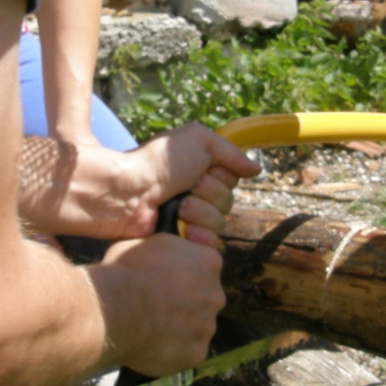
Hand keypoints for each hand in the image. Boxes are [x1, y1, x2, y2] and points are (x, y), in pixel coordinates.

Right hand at [89, 231, 226, 374]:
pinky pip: (186, 351)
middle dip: (185, 301)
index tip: (168, 276)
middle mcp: (215, 294)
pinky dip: (172, 349)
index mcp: (209, 262)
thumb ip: (166, 250)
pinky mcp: (196, 354)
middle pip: (204, 298)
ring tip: (150, 327)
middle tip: (157, 304)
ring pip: (196, 326)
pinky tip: (151, 345)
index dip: (185, 271)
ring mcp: (207, 326)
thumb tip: (162, 254)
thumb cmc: (126, 271)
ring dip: (180, 326)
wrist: (115, 310)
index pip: (206, 265)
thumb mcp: (146, 242)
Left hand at [128, 123, 258, 244]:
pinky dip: (198, 236)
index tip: (203, 170)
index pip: (232, 180)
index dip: (222, 177)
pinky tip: (183, 231)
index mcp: (200, 170)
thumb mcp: (198, 140)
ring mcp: (188, 219)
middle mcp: (196, 193)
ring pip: (220, 223)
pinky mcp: (181, 241)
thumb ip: (231, 152)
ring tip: (177, 208)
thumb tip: (257, 169)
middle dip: (209, 194)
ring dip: (200, 213)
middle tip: (186, 189)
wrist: (128, 194)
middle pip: (228, 202)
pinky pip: (208, 245)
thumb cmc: (159, 163)